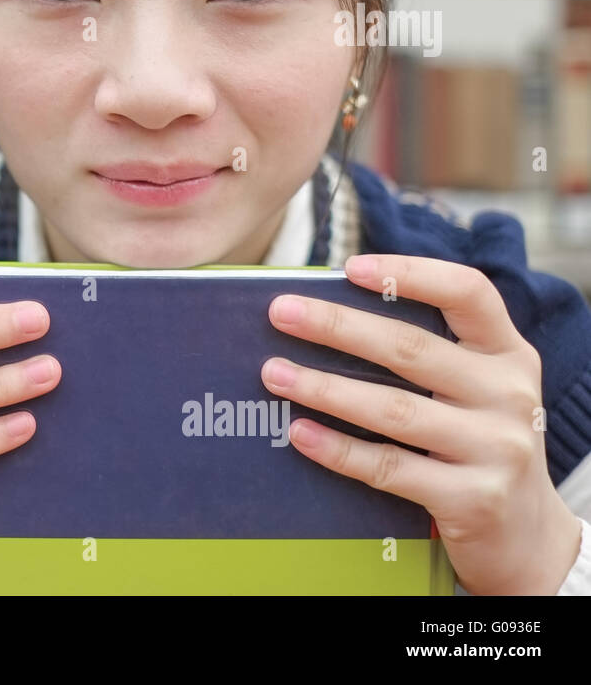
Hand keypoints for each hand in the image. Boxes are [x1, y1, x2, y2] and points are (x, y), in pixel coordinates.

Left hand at [260, 253, 582, 594]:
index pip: (467, 293)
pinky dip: (339, 449)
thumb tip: (325, 319)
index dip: (411, 273)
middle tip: (280, 312)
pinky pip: (390, 467)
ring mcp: (496, 447)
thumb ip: (426, 355)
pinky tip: (300, 433)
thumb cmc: (478, 444)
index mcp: (508, 353)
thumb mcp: (475, 390)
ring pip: (393, 409)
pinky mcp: (473, 498)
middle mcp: (509, 394)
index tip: (350, 266)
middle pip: (411, 349)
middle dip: (337, 327)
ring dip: (324, 388)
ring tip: (273, 373)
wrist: (528, 535)